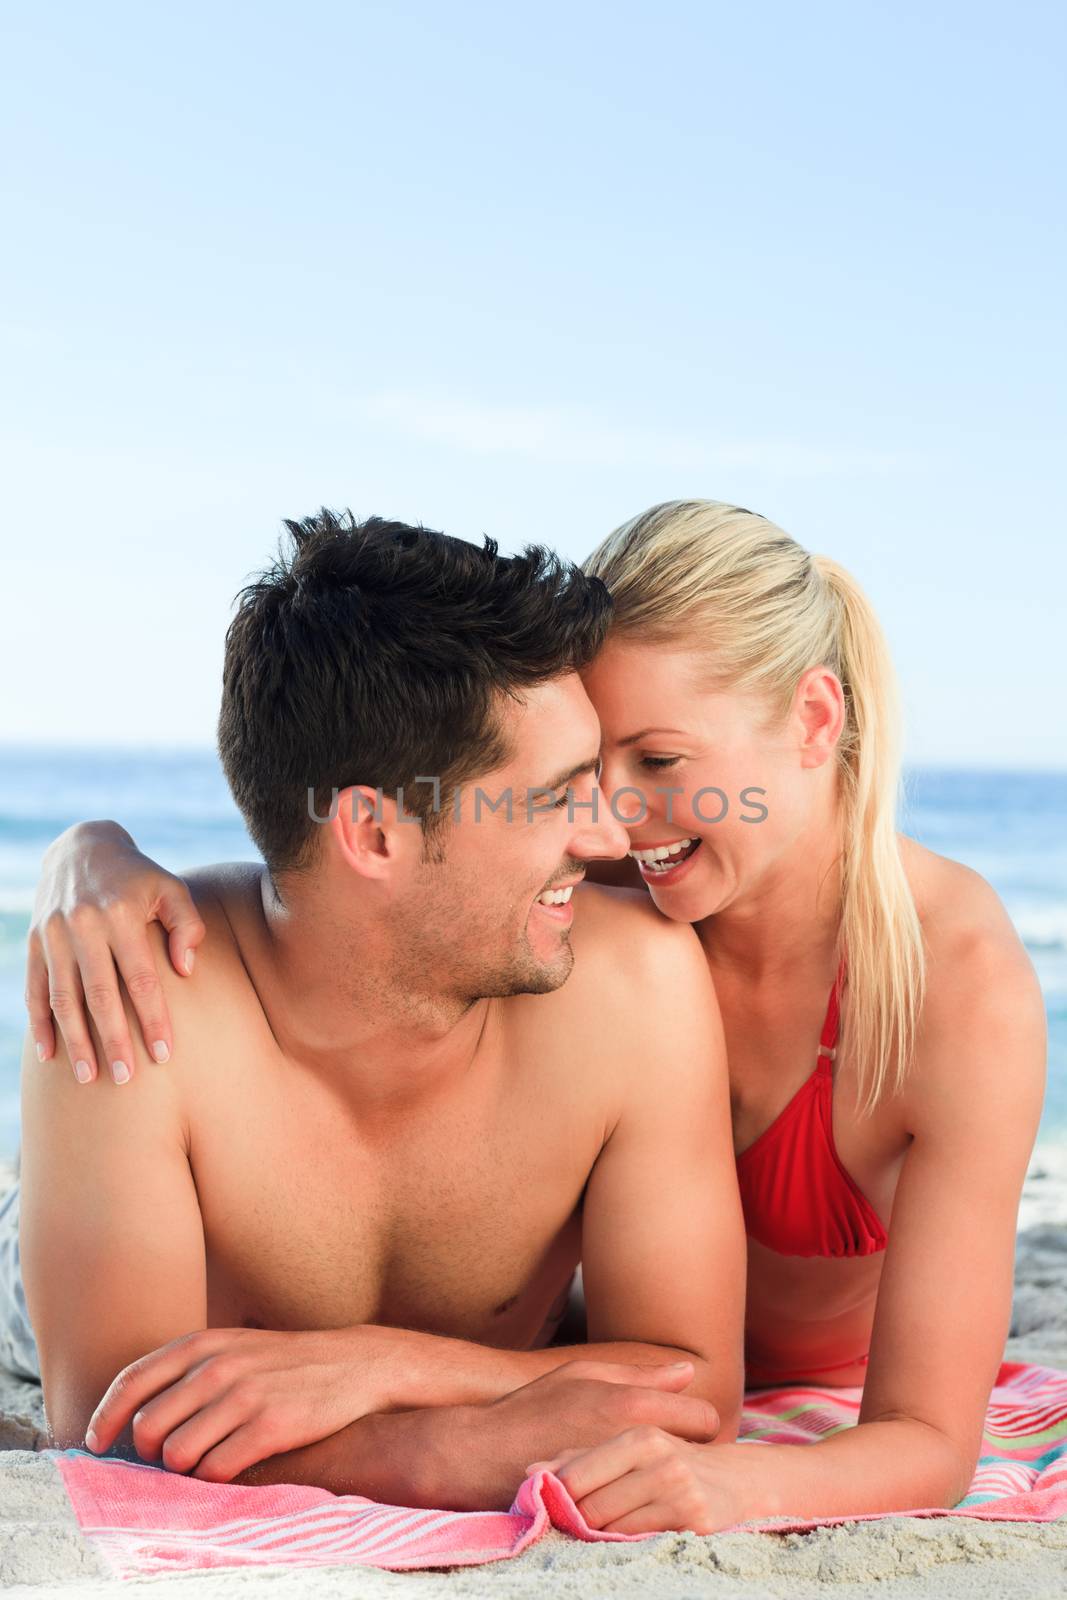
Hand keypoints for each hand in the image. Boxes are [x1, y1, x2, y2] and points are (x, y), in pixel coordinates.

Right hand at [26, 820, 204, 1082]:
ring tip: (89, 1077)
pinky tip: (49, 1056)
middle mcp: (83, 924)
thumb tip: (185, 970)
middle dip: (113, 1040)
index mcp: (121, 913)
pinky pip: (35, 989)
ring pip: (63, 998)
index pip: (141, 978)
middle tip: (126, 1078)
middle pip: (99, 995)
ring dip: (75, 1040)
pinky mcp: (34, 941)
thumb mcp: (171, 889)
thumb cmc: (139, 877)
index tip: (164, 1054)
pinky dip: (40, 1023)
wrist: (83, 847)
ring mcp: (54, 933)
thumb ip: (187, 926)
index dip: (152, 1019)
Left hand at [85, 1326, 396, 1480]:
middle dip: (151, 1453)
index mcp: (204, 1343)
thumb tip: (132, 1412)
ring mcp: (244, 1396)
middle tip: (172, 1456)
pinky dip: (214, 1478)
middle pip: (148, 1428)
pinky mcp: (270, 1426)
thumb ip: (187, 1369)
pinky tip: (231, 1466)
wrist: (353, 1365)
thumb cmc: (284, 1363)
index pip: (131, 1382)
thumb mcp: (233, 1347)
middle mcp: (218, 1367)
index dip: (105, 1418)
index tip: (97, 1444)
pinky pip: (215, 1471)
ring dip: (184, 1469)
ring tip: (204, 1460)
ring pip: (177, 1455)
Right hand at [387, 1358, 721, 1512]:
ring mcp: (622, 1481)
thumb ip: (642, 1376)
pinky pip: (649, 1511)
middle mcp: (634, 1444)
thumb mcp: (585, 1374)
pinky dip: (645, 1503)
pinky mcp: (607, 1512)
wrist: (484, 1455)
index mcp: (633, 1405)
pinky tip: (630, 1498)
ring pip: (676, 1486)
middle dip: (690, 1454)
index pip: (705, 1420)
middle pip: (697, 1456)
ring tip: (652, 1477)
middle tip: (674, 1454)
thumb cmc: (535, 1406)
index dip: (697, 1423)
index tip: (685, 1427)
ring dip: (669, 1481)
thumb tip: (689, 1371)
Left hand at [525, 1432, 742, 1534]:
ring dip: (603, 1537)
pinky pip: (641, 1543)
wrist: (737, 1482)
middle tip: (576, 1525)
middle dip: (581, 1522)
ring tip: (604, 1531)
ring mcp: (680, 1490)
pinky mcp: (695, 1521)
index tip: (554, 1507)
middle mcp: (661, 1458)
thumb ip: (581, 1456)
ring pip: (614, 1529)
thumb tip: (532, 1470)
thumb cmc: (668, 1463)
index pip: (577, 1476)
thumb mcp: (629, 1449)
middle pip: (593, 1507)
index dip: (560, 1498)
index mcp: (640, 1435)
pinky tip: (629, 1539)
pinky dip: (628, 1545)